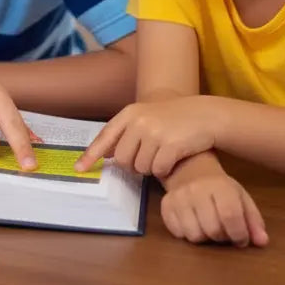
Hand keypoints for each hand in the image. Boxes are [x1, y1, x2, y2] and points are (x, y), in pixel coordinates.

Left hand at [75, 95, 219, 177]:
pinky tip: (173, 158)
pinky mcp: (170, 144)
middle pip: (123, 159)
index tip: (79, 169)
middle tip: (148, 158)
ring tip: (163, 154)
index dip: (91, 155)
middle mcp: (138, 121)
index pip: (104, 137)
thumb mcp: (146, 118)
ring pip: (140, 167)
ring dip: (151, 168)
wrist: (205, 115)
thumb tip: (107, 154)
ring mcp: (154, 132)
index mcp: (129, 114)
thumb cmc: (173, 119)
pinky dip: (164, 170)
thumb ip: (126, 133)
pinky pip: (158, 169)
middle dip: (133, 166)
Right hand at [161, 167, 268, 247]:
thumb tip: (262, 242)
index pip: (230, 215)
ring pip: (194, 235)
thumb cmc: (220, 188)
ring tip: (208, 227)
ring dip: (205, 238)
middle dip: (222, 238)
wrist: (189, 169)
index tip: (241, 239)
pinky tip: (193, 224)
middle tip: (224, 232)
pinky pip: (178, 234)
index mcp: (220, 186)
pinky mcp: (165, 205)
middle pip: (212, 229)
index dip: (239, 233)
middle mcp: (196, 190)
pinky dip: (188, 234)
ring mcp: (178, 197)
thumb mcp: (241, 198)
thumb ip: (253, 221)